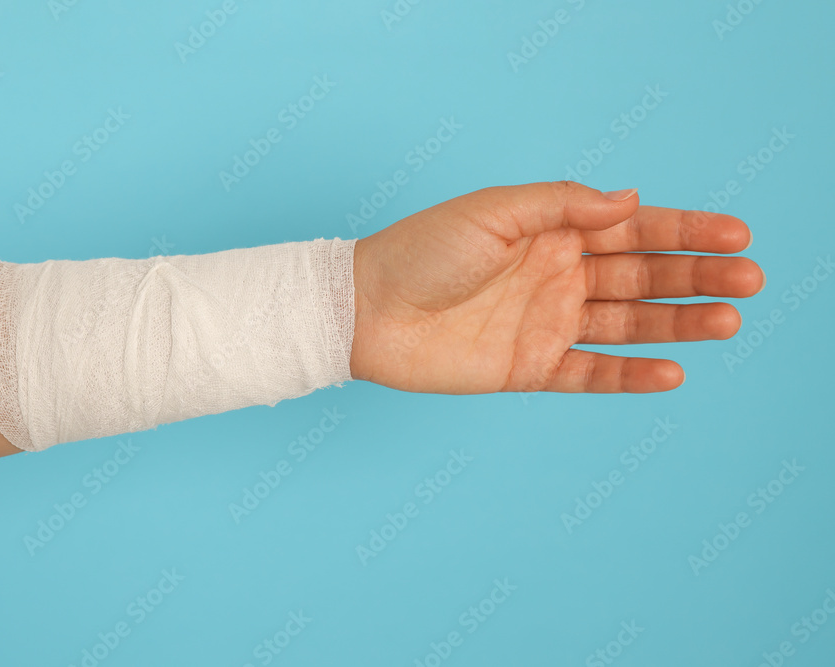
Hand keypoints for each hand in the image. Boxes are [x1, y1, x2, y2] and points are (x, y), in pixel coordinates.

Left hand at [349, 181, 764, 393]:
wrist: (368, 310)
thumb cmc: (422, 250)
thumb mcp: (493, 212)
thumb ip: (561, 204)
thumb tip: (629, 200)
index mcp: (552, 231)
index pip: (632, 228)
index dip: (685, 231)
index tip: (735, 235)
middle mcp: (558, 276)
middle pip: (642, 276)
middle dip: (697, 277)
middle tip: (750, 281)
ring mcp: (547, 323)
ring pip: (627, 322)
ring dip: (678, 323)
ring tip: (728, 322)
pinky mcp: (530, 367)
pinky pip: (590, 372)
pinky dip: (630, 374)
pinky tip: (671, 371)